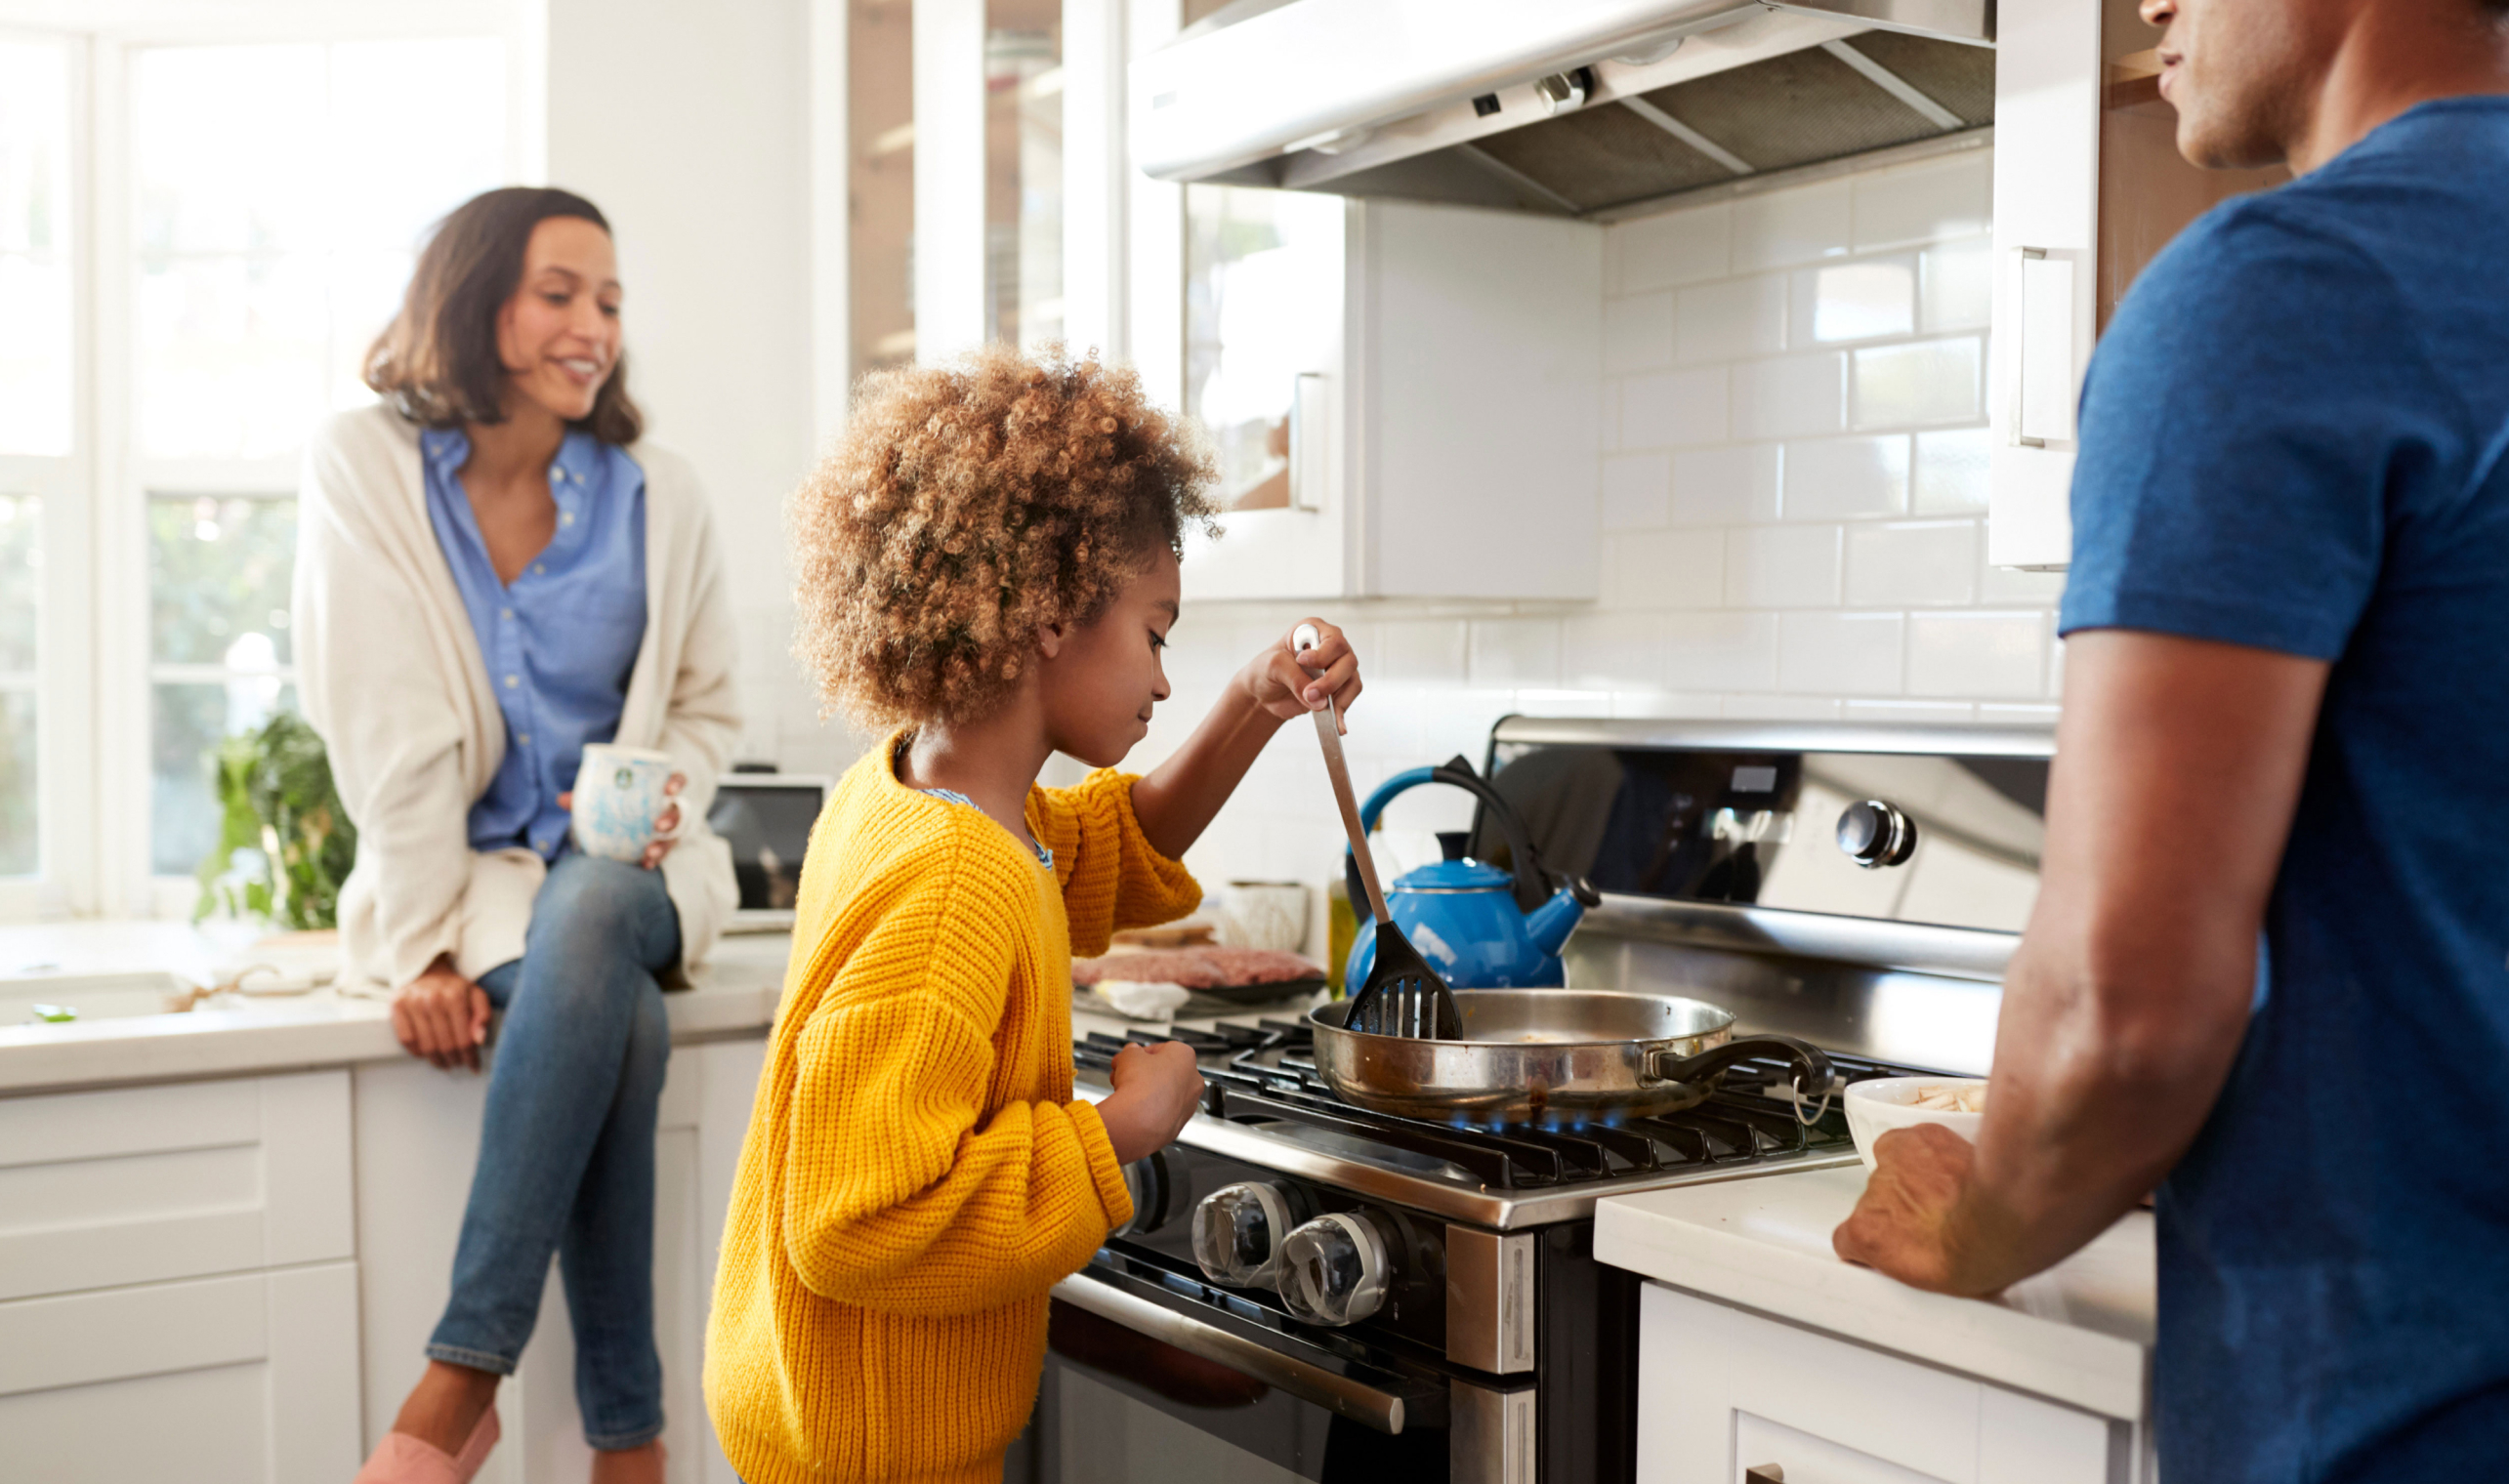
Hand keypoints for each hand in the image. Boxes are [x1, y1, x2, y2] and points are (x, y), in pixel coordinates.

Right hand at [392, 956, 491, 1070]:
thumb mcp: (476, 995)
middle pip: (445, 1045)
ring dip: (436, 1060)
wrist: (426, 970)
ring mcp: (412, 1003)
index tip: (474, 1066)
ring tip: (443, 1062)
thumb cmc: (454, 988)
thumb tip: (479, 1040)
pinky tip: (425, 1053)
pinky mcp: (397, 1006)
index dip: (470, 1057)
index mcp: (455, 996)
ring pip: (426, 1045)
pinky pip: (406, 1039)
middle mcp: (433, 999)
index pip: (464, 1038)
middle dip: (454, 1060)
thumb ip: (483, 1015)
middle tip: (457, 1064)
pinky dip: (416, 1051)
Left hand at [557, 772, 685, 868]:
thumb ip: (586, 797)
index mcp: (659, 788)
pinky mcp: (663, 844)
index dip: (677, 782)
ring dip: (665, 844)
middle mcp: (669, 808)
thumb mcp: (603, 797)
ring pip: (675, 835)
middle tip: (658, 825)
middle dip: (672, 818)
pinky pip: (664, 853)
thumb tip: (561, 799)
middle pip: (679, 811)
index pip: (677, 780)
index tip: (669, 788)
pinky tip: (645, 865)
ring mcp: (669, 828)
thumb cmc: (617, 801)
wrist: (621, 821)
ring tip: (651, 851)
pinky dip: (655, 859)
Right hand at [1096, 1041, 1205, 1163]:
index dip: (1140, 1054)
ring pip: (1164, 1092)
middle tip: (1125, 1074)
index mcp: (1185, 1056)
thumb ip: (1131, 1051)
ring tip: (1124, 1092)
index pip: (1161, 1050)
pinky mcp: (1179, 1123)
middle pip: (1163, 1072)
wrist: (1139, 1119)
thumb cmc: (1140, 1084)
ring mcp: (1188, 1103)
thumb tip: (1131, 1053)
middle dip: (1142, 1073)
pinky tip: (1134, 1109)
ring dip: (1145, 1091)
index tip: (1129, 1059)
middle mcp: (1193, 1079)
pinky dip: (1150, 1109)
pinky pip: (1162, 1111)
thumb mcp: (1128, 1056)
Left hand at [1237, 619, 1361, 734]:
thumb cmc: (1266, 670)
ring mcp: (1337, 667)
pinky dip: (1342, 711)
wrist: (1263, 694)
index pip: (1332, 639)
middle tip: (1310, 693)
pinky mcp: (1338, 688)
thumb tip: (1320, 700)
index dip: (1323, 654)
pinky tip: (1336, 725)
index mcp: (1313, 630)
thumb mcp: (1274, 666)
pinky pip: (1349, 697)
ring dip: (1337, 697)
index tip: (1303, 662)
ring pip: (1351, 680)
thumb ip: (1296, 678)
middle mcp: (1330, 646)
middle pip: (1347, 660)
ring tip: (1317, 708)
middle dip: (1330, 681)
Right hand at [1832, 1123, 2001, 1295]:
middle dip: (1903, 1209)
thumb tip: (1923, 1262)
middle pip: (1877, 1201)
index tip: (1893, 1243)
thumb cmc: (1977, 1253)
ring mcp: (1893, 1165)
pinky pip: (1911, 1141)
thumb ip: (1907, 1262)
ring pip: (1894, 1169)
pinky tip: (1951, 1168)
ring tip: (1949, 1195)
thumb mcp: (1932, 1280)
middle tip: (1934, 1221)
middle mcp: (1871, 1196)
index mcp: (1866, 1234)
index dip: (1874, 1239)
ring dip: (1917, 1180)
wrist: (2005, 1218)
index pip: (1847, 1236)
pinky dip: (1928, 1150)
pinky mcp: (1916, 1139)